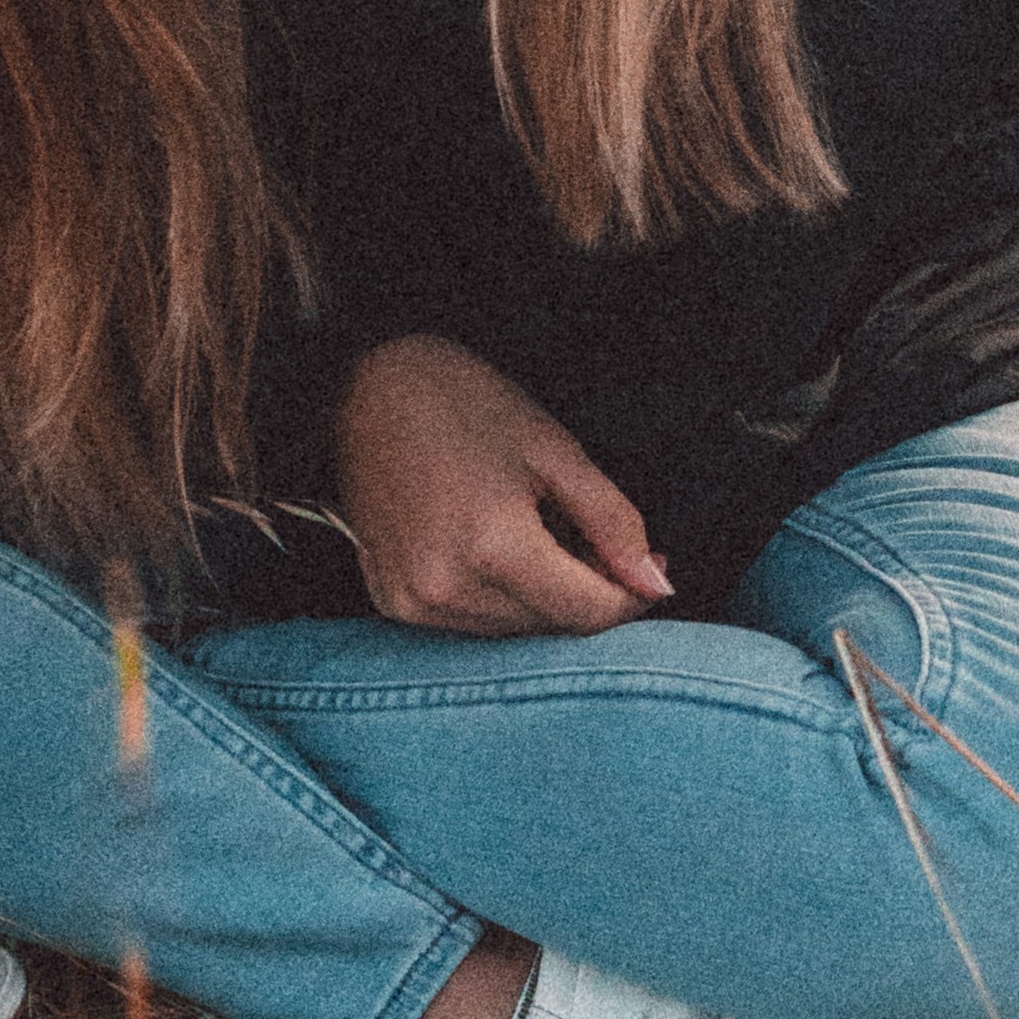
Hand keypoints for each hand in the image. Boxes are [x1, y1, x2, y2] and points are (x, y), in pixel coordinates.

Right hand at [333, 333, 675, 632]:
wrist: (360, 387)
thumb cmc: (461, 403)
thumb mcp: (555, 450)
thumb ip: (613, 522)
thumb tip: (658, 582)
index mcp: (492, 546)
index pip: (588, 613)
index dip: (632, 594)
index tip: (652, 560)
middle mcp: (446, 589)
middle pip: (553, 625)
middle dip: (590, 590)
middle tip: (595, 534)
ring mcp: (413, 603)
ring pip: (516, 632)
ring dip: (545, 597)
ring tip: (540, 529)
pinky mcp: (392, 604)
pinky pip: (472, 624)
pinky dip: (502, 597)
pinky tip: (498, 546)